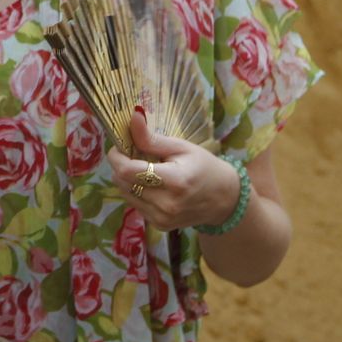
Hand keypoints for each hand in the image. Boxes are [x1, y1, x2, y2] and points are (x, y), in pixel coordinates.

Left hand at [107, 110, 238, 230]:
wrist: (224, 199)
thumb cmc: (204, 167)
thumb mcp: (181, 147)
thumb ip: (152, 138)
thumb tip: (133, 117)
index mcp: (175, 181)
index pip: (128, 170)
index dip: (117, 157)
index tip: (119, 146)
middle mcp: (166, 204)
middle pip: (122, 182)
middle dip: (120, 165)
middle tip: (132, 155)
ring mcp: (162, 218)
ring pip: (124, 193)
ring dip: (126, 178)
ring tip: (143, 168)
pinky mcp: (159, 225)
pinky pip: (134, 203)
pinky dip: (135, 191)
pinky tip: (150, 184)